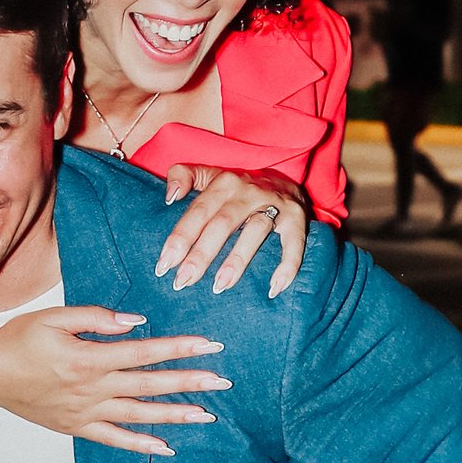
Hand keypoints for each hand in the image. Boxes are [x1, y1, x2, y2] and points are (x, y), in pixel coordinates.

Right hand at [0, 307, 230, 455]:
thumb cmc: (17, 339)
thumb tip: (136, 323)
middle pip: (149, 385)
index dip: (179, 348)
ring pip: (138, 416)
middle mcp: (91, 388)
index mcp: (88, 357)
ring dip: (173, 415)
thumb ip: (96, 317)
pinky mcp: (76, 427)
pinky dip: (140, 444)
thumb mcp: (53, 317)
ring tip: (205, 415)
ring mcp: (85, 412)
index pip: (144, 352)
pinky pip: (114, 439)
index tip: (210, 347)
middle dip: (188, 382)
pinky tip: (166, 447)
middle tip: (223, 382)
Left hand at [154, 165, 309, 294]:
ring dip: (237, 260)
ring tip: (220, 286)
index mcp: (224, 182)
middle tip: (183, 281)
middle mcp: (248, 191)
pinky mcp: (297, 219)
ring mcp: (275, 204)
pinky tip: (274, 288)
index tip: (164, 264)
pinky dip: (287, 265)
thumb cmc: (238, 187)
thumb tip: (170, 196)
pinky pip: (294, 243)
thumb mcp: (209, 174)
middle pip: (222, 223)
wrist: (284, 179)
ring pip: (255, 231)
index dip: (180, 237)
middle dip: (202, 254)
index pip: (198, 211)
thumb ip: (184, 175)